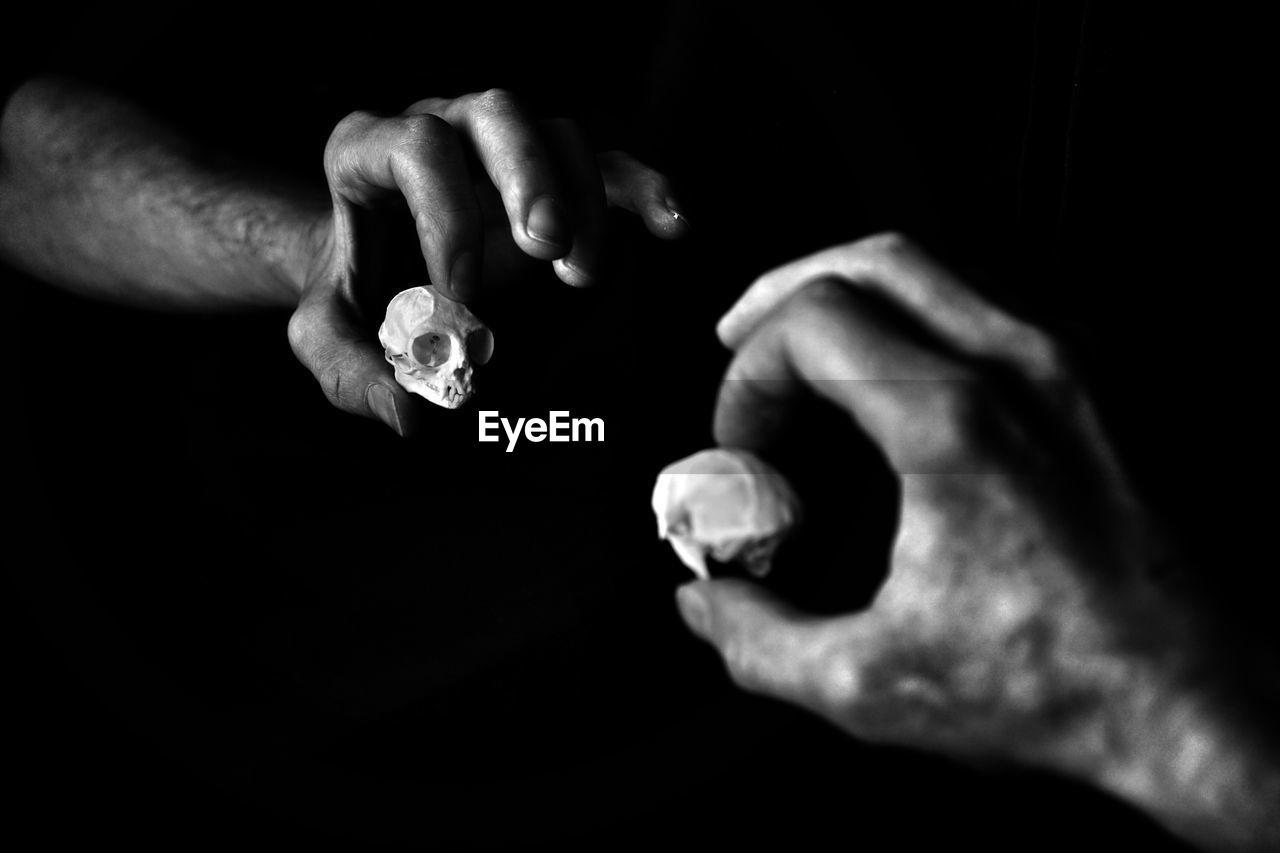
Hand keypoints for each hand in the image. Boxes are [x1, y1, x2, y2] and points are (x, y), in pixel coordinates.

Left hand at [287, 89, 687, 434]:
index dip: (444, 217)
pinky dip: (643, 193)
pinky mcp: (557, 180)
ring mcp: (505, 151)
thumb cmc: (355, 306)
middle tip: (545, 250)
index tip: (458, 298)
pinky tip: (673, 226)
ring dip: (583, 202)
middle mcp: (443, 131)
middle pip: (496, 114)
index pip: (413, 151)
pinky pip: (609, 169)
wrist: (378, 283)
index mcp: (371, 155)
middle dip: (529, 179)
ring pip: (560, 135)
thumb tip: (411, 412)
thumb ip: (354, 374)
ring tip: (579, 278)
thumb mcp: (330, 343)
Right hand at [676, 234, 1279, 849]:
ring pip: (938, 268)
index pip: (814, 322)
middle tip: (740, 342)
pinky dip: (918, 318)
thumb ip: (759, 640)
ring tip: (806, 351)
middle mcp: (1022, 370)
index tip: (742, 442)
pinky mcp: (1099, 387)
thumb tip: (704, 608)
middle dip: (784, 297)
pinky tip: (895, 375)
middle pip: (872, 260)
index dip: (749, 375)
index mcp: (957, 425)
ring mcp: (1071, 368)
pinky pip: (989, 304)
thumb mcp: (873, 684)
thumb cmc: (1065, 687)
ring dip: (852, 296)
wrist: (1198, 701)